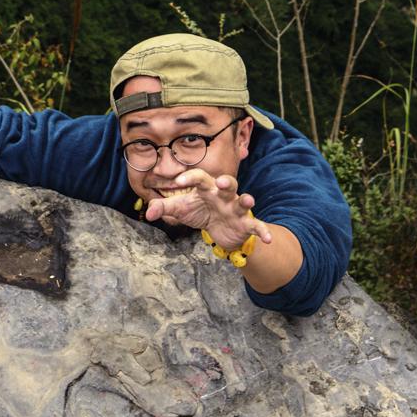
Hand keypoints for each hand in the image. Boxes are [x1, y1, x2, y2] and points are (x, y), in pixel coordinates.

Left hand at [143, 169, 272, 251]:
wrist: (221, 231)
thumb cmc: (201, 213)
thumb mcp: (182, 210)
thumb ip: (165, 208)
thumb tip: (148, 212)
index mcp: (207, 189)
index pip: (199, 178)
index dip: (190, 177)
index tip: (178, 181)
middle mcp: (224, 195)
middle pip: (228, 183)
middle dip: (226, 181)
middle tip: (222, 182)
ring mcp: (236, 209)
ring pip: (243, 200)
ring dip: (246, 200)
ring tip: (248, 200)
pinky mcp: (245, 224)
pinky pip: (256, 225)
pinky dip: (263, 231)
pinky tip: (268, 238)